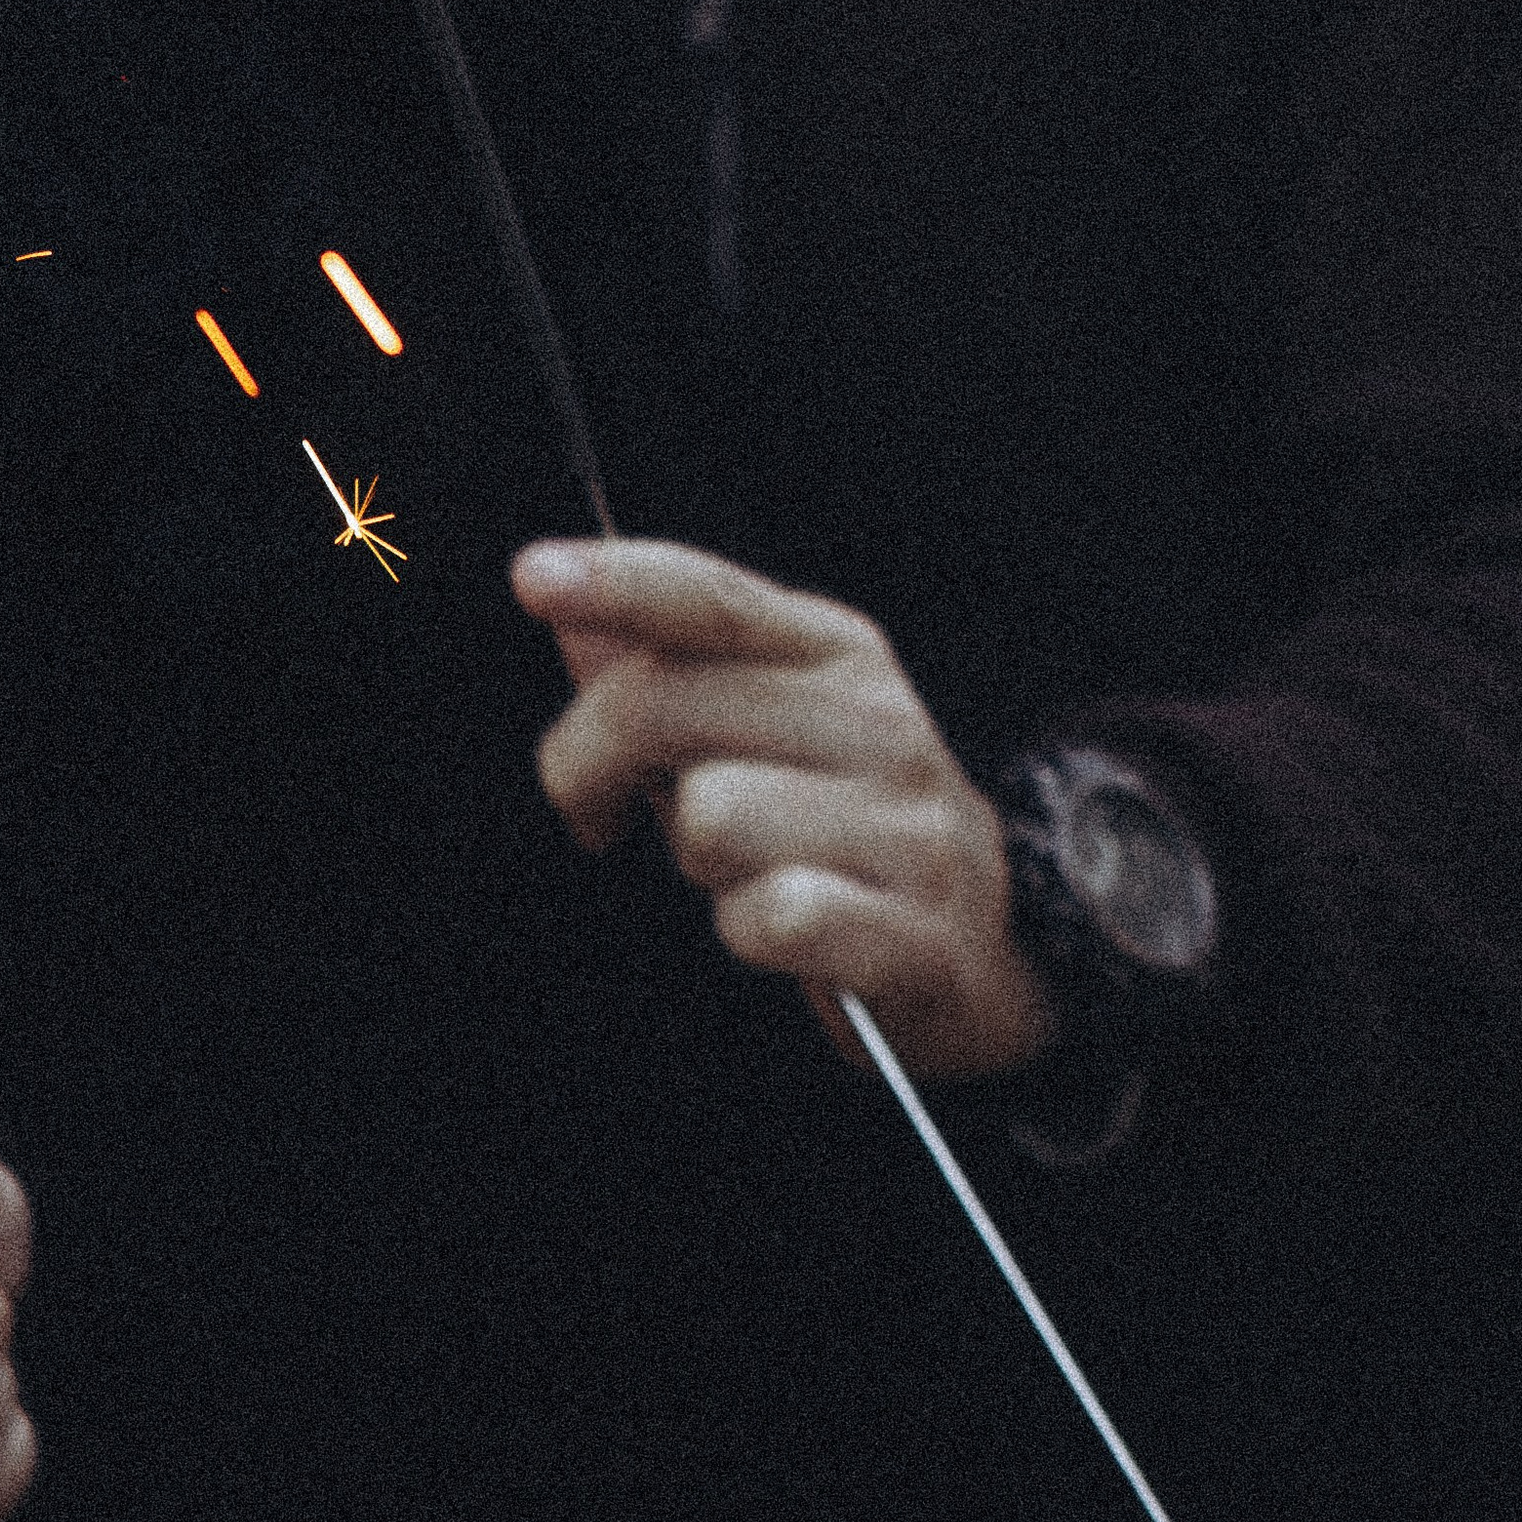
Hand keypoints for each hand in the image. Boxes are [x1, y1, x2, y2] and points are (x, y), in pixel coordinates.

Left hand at [512, 537, 1056, 1083]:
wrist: (988, 946)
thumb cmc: (838, 823)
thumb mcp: (762, 726)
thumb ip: (666, 668)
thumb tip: (566, 613)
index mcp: (834, 651)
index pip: (712, 598)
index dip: (619, 581)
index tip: (533, 576)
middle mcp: (877, 720)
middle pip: (669, 707)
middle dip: (589, 765)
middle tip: (593, 809)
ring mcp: (905, 825)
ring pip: (708, 815)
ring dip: (694, 860)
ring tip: (735, 871)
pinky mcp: (914, 930)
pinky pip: (770, 914)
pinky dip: (748, 930)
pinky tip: (781, 928)